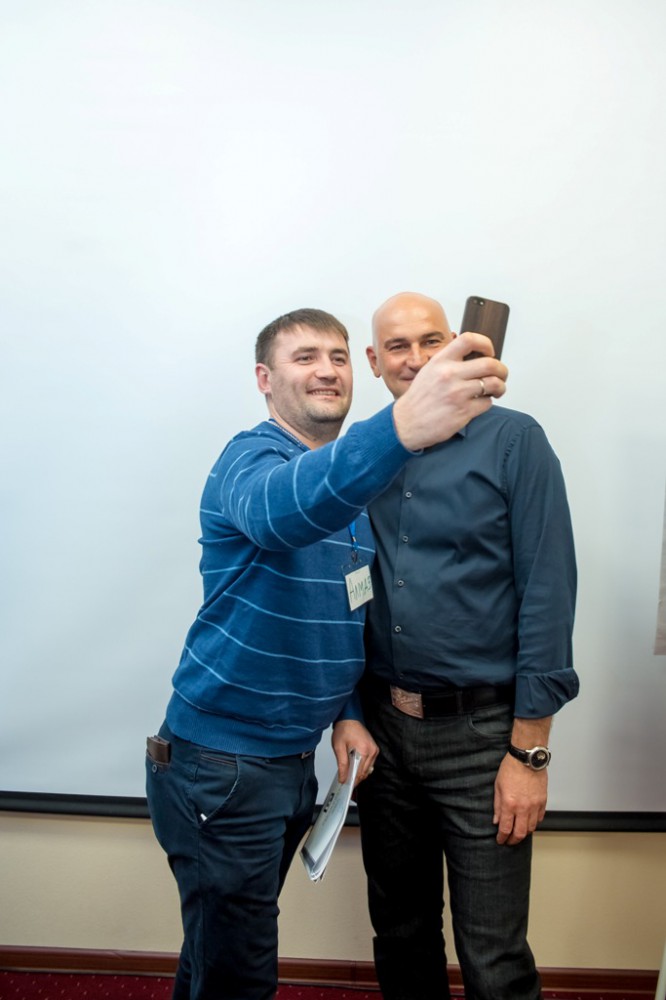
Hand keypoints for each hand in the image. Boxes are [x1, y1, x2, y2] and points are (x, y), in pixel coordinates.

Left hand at [331, 720, 378, 785]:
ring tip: (348, 772)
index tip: (346, 785)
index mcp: (365, 750)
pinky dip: (362, 767)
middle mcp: (373, 751)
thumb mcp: (339, 747)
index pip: (360, 772)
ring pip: (367, 769)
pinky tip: (354, 766)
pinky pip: (369, 763)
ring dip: (358, 773)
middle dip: (355, 778)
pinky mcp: (374, 749)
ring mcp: (374, 750)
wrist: (349, 718)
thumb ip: (342, 764)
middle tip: (345, 780)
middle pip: (365, 772)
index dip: (352, 780)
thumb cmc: (344, 729)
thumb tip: (343, 778)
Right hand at [392, 333, 507, 450]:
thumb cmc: (419, 399)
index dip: (486, 344)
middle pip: (490, 364)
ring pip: (494, 384)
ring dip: (500, 387)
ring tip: (497, 390)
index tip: (489, 352)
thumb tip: (474, 357)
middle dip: (502, 370)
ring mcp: (457, 393)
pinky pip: (487, 403)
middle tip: (501, 375)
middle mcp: (449, 374)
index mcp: (441, 361)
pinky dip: (487, 403)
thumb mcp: (429, 371)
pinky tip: (479, 404)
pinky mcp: (463, 412)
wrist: (406, 423)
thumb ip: (449, 362)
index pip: (469, 340)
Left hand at [493, 754, 547, 844]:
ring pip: (531, 828)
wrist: (527, 758)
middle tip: (509, 841)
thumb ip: (497, 806)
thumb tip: (496, 821)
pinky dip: (534, 823)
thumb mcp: (498, 787)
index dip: (502, 838)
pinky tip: (528, 822)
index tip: (500, 840)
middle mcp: (523, 808)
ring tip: (518, 831)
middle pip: (520, 833)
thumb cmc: (511, 769)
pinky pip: (539, 818)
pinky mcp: (543, 801)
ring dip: (524, 833)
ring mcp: (535, 805)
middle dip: (513, 840)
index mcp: (509, 804)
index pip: (506, 829)